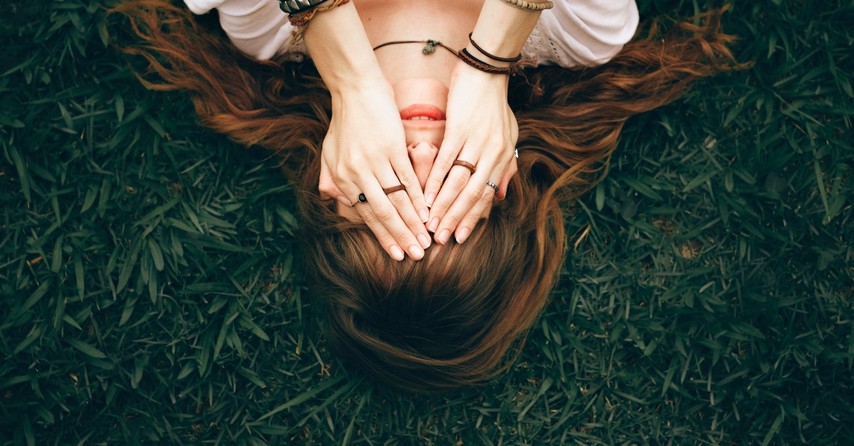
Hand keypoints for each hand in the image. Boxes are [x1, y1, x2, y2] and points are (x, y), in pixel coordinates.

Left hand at [317, 79, 431, 259]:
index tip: (397, 254)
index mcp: (341, 178)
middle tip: (417, 256)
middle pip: (383, 212)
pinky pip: (407, 178)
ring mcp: (374, 160)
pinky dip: (419, 197)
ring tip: (427, 239)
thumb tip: (337, 203)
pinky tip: (428, 211)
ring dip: (414, 222)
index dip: (383, 236)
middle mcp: (356, 173)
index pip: (365, 215)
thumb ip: (331, 179)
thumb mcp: (329, 152)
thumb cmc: (344, 121)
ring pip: (397, 199)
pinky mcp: (392, 147)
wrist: (355, 89)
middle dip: (402, 237)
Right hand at [424, 62, 518, 244]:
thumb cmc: (494, 104)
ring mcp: (476, 142)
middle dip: (456, 219)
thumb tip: (501, 196)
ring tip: (430, 225)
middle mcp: (493, 154)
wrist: (486, 72)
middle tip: (441, 240)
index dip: (473, 218)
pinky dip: (435, 182)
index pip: (487, 195)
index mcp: (504, 157)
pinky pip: (446, 162)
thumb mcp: (508, 136)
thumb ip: (505, 167)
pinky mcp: (459, 130)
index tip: (460, 237)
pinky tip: (425, 197)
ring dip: (443, 206)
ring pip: (458, 182)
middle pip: (473, 194)